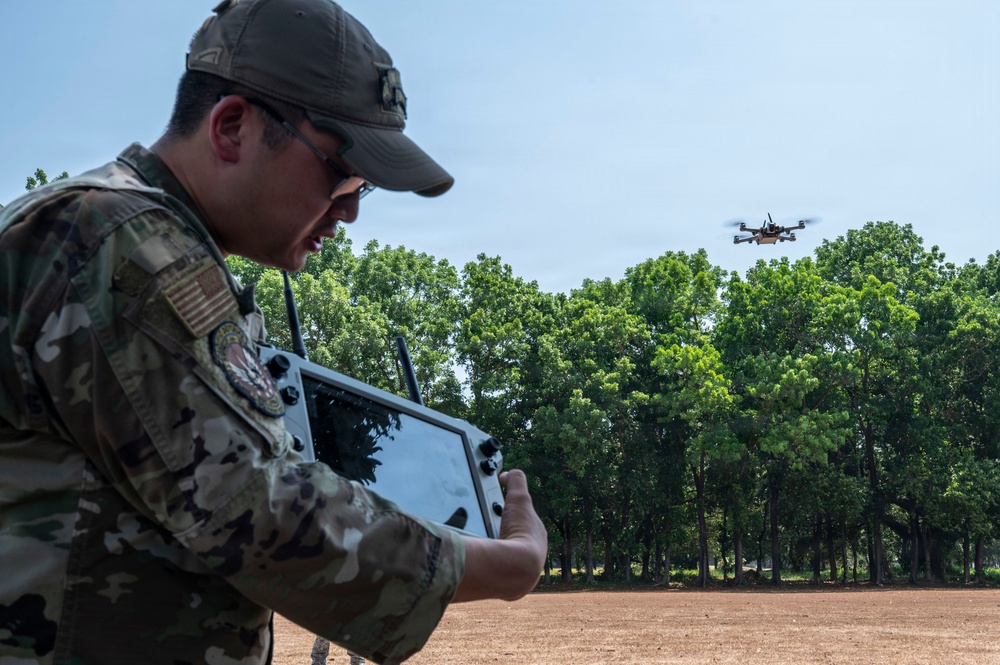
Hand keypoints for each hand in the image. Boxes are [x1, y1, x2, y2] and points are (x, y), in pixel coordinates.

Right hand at [453, 469, 546, 601]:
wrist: (516, 569)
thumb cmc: (521, 534)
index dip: (507, 510)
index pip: (521, 517)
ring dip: (489, 545)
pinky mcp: (505, 581)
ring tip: (475, 538)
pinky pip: (492, 567)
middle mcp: (531, 551)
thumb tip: (508, 474)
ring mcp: (518, 567)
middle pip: (508, 535)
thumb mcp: (519, 499)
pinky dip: (484, 560)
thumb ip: (516, 481)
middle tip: (481, 522)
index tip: (493, 507)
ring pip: (500, 551)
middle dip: (495, 528)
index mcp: (536, 533)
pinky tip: (476, 555)